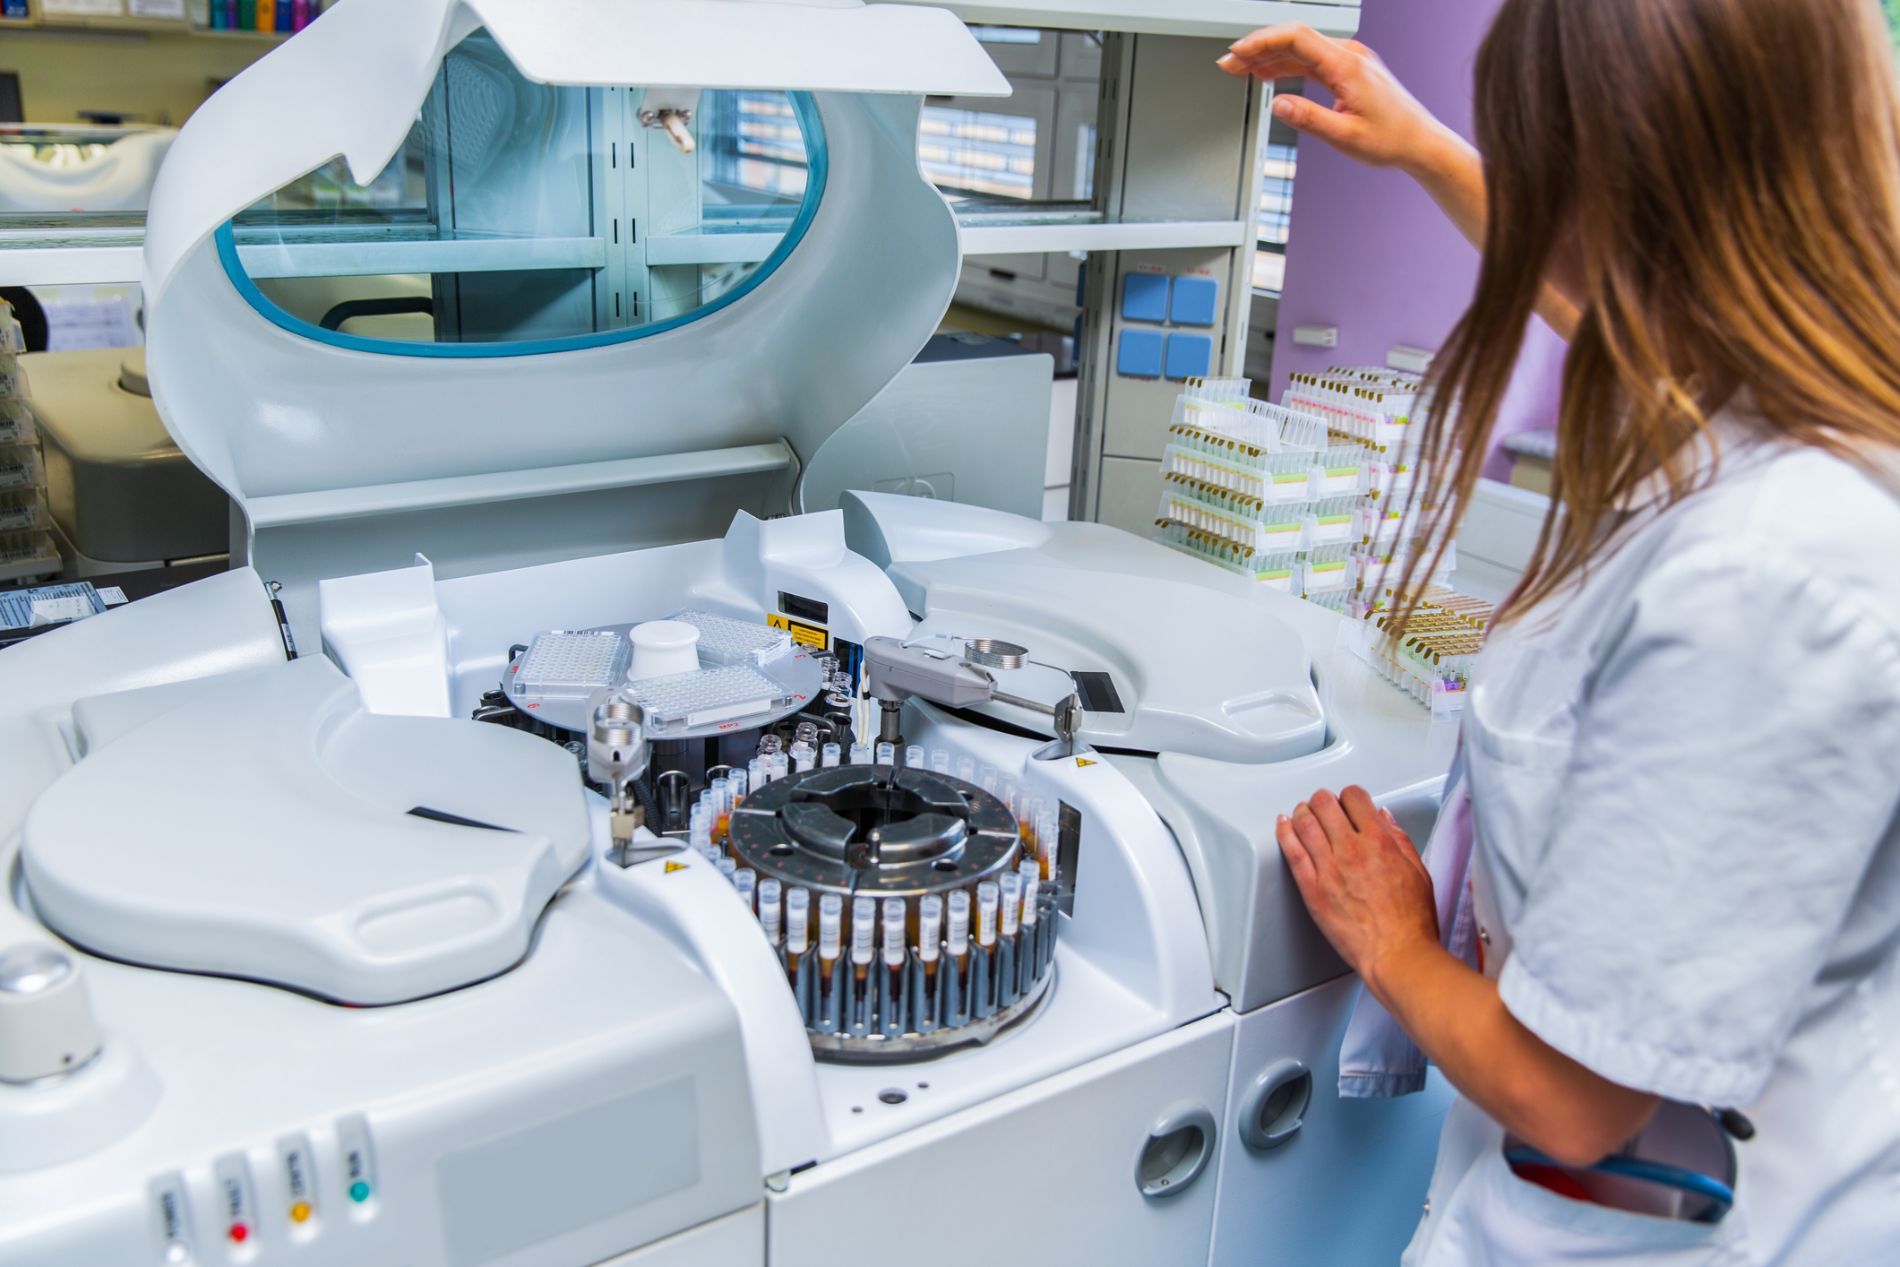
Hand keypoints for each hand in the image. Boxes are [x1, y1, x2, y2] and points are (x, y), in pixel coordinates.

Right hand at [1217, 24, 1463, 178]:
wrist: (1420, 142)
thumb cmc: (1392, 140)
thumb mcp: (1345, 136)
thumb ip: (1308, 118)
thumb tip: (1277, 104)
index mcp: (1347, 65)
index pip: (1296, 38)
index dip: (1262, 41)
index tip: (1237, 53)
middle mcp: (1349, 55)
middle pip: (1294, 38)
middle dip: (1258, 48)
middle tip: (1229, 64)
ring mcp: (1350, 60)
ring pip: (1301, 48)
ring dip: (1269, 56)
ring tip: (1241, 69)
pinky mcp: (1349, 70)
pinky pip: (1311, 59)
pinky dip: (1287, 64)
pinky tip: (1269, 73)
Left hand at [1276, 787, 1439, 987]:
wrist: (1397, 954)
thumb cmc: (1411, 922)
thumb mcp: (1419, 871)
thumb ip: (1399, 841)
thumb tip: (1385, 819)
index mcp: (1380, 842)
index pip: (1354, 798)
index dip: (1349, 796)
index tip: (1348, 802)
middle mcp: (1352, 850)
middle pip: (1324, 804)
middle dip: (1323, 800)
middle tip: (1323, 805)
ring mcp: (1329, 869)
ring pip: (1304, 822)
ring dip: (1301, 811)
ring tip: (1302, 813)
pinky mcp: (1313, 890)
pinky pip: (1292, 852)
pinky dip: (1284, 833)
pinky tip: (1283, 826)